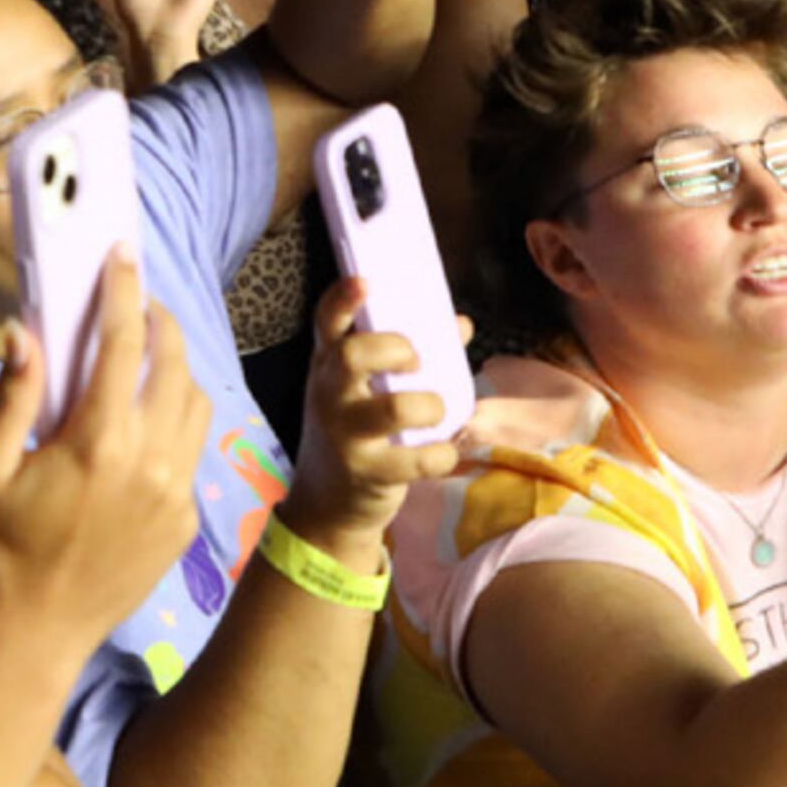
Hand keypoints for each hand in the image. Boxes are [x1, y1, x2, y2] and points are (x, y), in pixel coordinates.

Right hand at [0, 253, 210, 639]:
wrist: (37, 631)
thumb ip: (12, 395)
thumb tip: (22, 329)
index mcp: (97, 443)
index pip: (121, 345)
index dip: (122, 291)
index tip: (121, 255)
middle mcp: (149, 462)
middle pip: (173, 364)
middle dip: (159, 320)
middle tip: (137, 297)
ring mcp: (175, 493)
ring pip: (196, 403)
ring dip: (176, 365)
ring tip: (147, 349)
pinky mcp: (184, 520)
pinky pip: (194, 448)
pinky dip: (178, 415)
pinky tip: (148, 414)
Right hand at [281, 279, 465, 558]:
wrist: (327, 505)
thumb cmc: (355, 432)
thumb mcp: (365, 391)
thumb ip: (407, 357)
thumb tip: (460, 323)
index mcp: (328, 366)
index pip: (326, 323)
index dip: (343, 299)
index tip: (365, 281)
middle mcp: (329, 394)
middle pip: (353, 356)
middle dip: (395, 349)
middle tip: (415, 361)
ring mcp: (344, 434)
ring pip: (393, 408)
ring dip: (430, 406)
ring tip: (437, 411)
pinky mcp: (366, 473)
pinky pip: (417, 460)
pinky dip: (442, 454)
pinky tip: (442, 453)